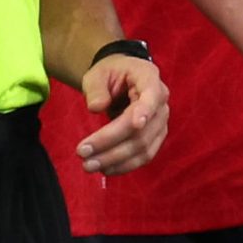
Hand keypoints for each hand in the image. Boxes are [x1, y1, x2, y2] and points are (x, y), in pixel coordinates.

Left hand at [77, 54, 167, 173]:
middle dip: (111, 143)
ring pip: (143, 147)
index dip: (145, 110)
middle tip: (82, 153)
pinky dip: (124, 165)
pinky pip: (144, 156)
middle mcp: (161, 102)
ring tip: (88, 165)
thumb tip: (96, 107)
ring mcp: (161, 122)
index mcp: (149, 78)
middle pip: (142, 129)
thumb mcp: (97, 73)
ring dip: (115, 160)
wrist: (122, 80)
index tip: (135, 124)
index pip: (152, 95)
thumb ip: (96, 88)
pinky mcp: (155, 138)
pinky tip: (104, 169)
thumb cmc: (110, 73)